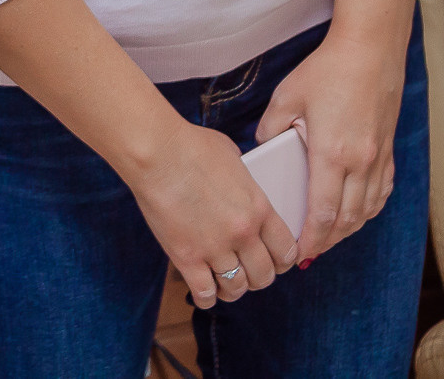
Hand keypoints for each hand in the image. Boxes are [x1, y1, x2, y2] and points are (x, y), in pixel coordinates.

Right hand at [124, 121, 296, 308]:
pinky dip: (208, 296)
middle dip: (259, 277)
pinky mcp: (186, 257)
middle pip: (264, 276)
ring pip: (236, 288)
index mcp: (259, 208)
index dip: (283, 261)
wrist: (157, 152)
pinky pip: (205, 293)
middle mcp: (243, 234)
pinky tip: (206, 290)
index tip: (276, 261)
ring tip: (227, 282)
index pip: (286, 251)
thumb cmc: (192, 146)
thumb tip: (244, 188)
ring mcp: (214, 248)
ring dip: (234, 288)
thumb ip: (245, 181)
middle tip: (250, 272)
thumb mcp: (234, 158)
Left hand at [257, 34, 402, 264]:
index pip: (323, 213)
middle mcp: (360, 162)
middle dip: (327, 241)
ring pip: (367, 210)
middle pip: (347, 220)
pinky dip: (369, 209)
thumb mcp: (287, 96)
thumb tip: (262, 147)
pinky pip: (381, 192)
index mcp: (332, 154)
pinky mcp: (388, 149)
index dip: (311, 238)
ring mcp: (379, 158)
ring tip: (329, 237)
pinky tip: (357, 212)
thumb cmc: (328, 70)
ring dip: (349, 230)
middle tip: (309, 252)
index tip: (299, 253)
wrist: (371, 50)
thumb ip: (270, 127)